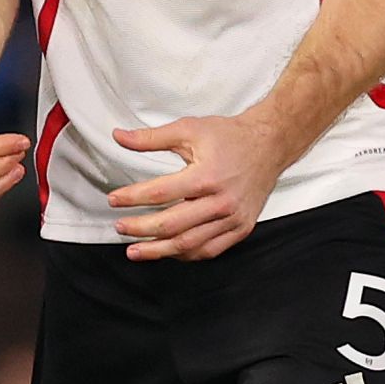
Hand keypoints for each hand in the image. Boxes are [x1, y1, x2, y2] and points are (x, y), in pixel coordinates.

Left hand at [108, 110, 283, 259]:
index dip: (132, 198)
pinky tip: (168, 251)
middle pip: (172, 224)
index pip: (160, 193)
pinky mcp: (241, 228)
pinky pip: (209, 249)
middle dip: (140, 229)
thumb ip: (152, 138)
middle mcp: (221, 201)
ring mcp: (232, 218)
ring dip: (159, 250)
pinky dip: (186, 254)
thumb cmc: (230, 137)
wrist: (270, 145)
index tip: (114, 199)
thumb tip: (119, 137)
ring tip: (136, 251)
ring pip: (189, 243)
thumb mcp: (189, 130)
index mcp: (206, 176)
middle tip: (121, 228)